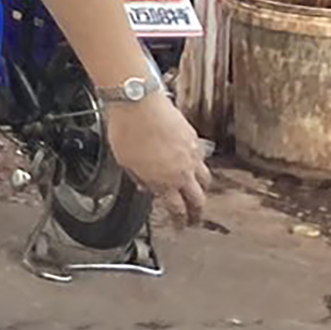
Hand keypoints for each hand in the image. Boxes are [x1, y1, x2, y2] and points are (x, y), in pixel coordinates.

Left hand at [107, 94, 212, 226]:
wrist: (138, 102)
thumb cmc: (127, 129)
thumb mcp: (124, 161)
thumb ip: (138, 178)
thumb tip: (146, 187)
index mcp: (164, 181)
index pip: (177, 209)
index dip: (180, 221)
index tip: (181, 228)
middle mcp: (183, 171)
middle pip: (198, 199)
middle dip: (197, 213)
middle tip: (195, 220)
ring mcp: (192, 155)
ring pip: (205, 179)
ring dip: (202, 190)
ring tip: (198, 194)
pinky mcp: (194, 139)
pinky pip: (201, 159)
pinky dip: (199, 166)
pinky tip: (193, 165)